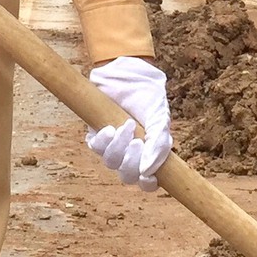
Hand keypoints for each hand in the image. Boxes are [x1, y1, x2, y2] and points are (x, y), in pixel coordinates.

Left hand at [84, 57, 172, 192]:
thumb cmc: (149, 96)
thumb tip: (147, 172)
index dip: (147, 184)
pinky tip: (110, 127)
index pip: (148, 182)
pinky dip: (103, 140)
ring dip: (118, 148)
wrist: (130, 72)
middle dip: (131, 162)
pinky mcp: (97, 133)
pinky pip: (95, 148)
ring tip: (126, 126)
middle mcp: (131, 153)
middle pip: (127, 176)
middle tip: (137, 142)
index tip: (148, 176)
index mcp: (151, 153)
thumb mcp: (160, 118)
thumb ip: (159, 145)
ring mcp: (113, 144)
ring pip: (111, 163)